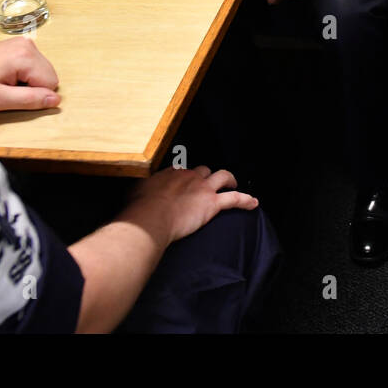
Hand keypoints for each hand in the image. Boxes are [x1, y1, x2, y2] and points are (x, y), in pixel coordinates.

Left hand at [0, 37, 60, 111]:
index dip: (33, 95)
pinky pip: (33, 64)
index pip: (50, 83)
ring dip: (27, 80)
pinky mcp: (17, 44)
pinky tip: (3, 74)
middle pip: (48, 75)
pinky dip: (22, 73)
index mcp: (24, 56)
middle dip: (31, 86)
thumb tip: (55, 99)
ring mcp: (22, 42)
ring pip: (42, 70)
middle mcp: (27, 45)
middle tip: (6, 88)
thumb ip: (30, 100)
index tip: (10, 93)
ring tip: (3, 81)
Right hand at [122, 166, 257, 244]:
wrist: (150, 217)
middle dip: (207, 176)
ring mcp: (202, 188)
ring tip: (233, 184)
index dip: (185, 178)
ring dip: (230, 180)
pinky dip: (245, 200)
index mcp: (170, 173)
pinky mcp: (212, 203)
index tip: (183, 185)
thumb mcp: (134, 192)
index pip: (182, 171)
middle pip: (203, 170)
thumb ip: (139, 191)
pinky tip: (253, 203)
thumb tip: (135, 195)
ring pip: (223, 177)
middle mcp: (188, 176)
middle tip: (207, 184)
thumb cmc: (139, 209)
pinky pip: (234, 199)